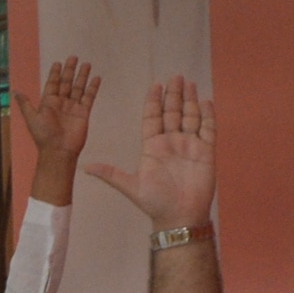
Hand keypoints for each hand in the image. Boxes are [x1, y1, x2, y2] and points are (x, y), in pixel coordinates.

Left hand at [18, 54, 102, 203]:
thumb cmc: (43, 135)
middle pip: (66, 83)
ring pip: (78, 88)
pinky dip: (93, 88)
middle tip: (73, 57)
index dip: (55, 74)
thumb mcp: (32, 118)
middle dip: (69, 71)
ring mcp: (73, 107)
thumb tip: (15, 91)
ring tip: (86, 64)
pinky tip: (96, 78)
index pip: (52, 84)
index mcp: (48, 103)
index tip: (58, 63)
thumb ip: (26, 104)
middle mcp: (61, 103)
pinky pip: (89, 97)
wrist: (59, 150)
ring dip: (82, 76)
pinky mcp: (84, 113)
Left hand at [84, 74, 217, 233]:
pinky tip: (206, 101)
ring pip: (190, 117)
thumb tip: (85, 167)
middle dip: (174, 95)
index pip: (152, 118)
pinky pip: (208, 129)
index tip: (155, 85)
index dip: (154, 101)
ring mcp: (189, 145)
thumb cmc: (154, 203)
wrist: (178, 217)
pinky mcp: (206, 152)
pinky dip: (207, 115)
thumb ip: (110, 174)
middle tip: (176, 76)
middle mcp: (171, 142)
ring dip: (190, 100)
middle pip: (172, 112)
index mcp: (152, 146)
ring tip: (190, 83)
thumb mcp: (130, 186)